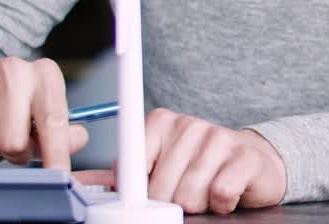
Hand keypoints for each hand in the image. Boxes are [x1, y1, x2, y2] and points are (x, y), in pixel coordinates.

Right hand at [0, 57, 87, 168]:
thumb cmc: (27, 99)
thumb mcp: (51, 108)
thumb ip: (66, 132)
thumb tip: (75, 141)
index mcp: (46, 74)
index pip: (53, 121)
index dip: (56, 152)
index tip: (59, 172)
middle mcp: (15, 72)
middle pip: (14, 143)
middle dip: (18, 153)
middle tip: (21, 144)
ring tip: (2, 133)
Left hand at [84, 109, 286, 213]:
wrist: (254, 163)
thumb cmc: (199, 168)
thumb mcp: (158, 168)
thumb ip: (122, 176)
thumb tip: (74, 184)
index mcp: (161, 123)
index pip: (132, 162)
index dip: (134, 188)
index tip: (141, 194)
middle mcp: (190, 125)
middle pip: (161, 188)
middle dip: (171, 203)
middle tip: (184, 195)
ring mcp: (219, 138)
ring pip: (190, 194)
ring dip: (198, 205)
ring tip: (206, 194)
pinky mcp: (246, 157)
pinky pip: (220, 193)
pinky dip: (221, 204)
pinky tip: (225, 195)